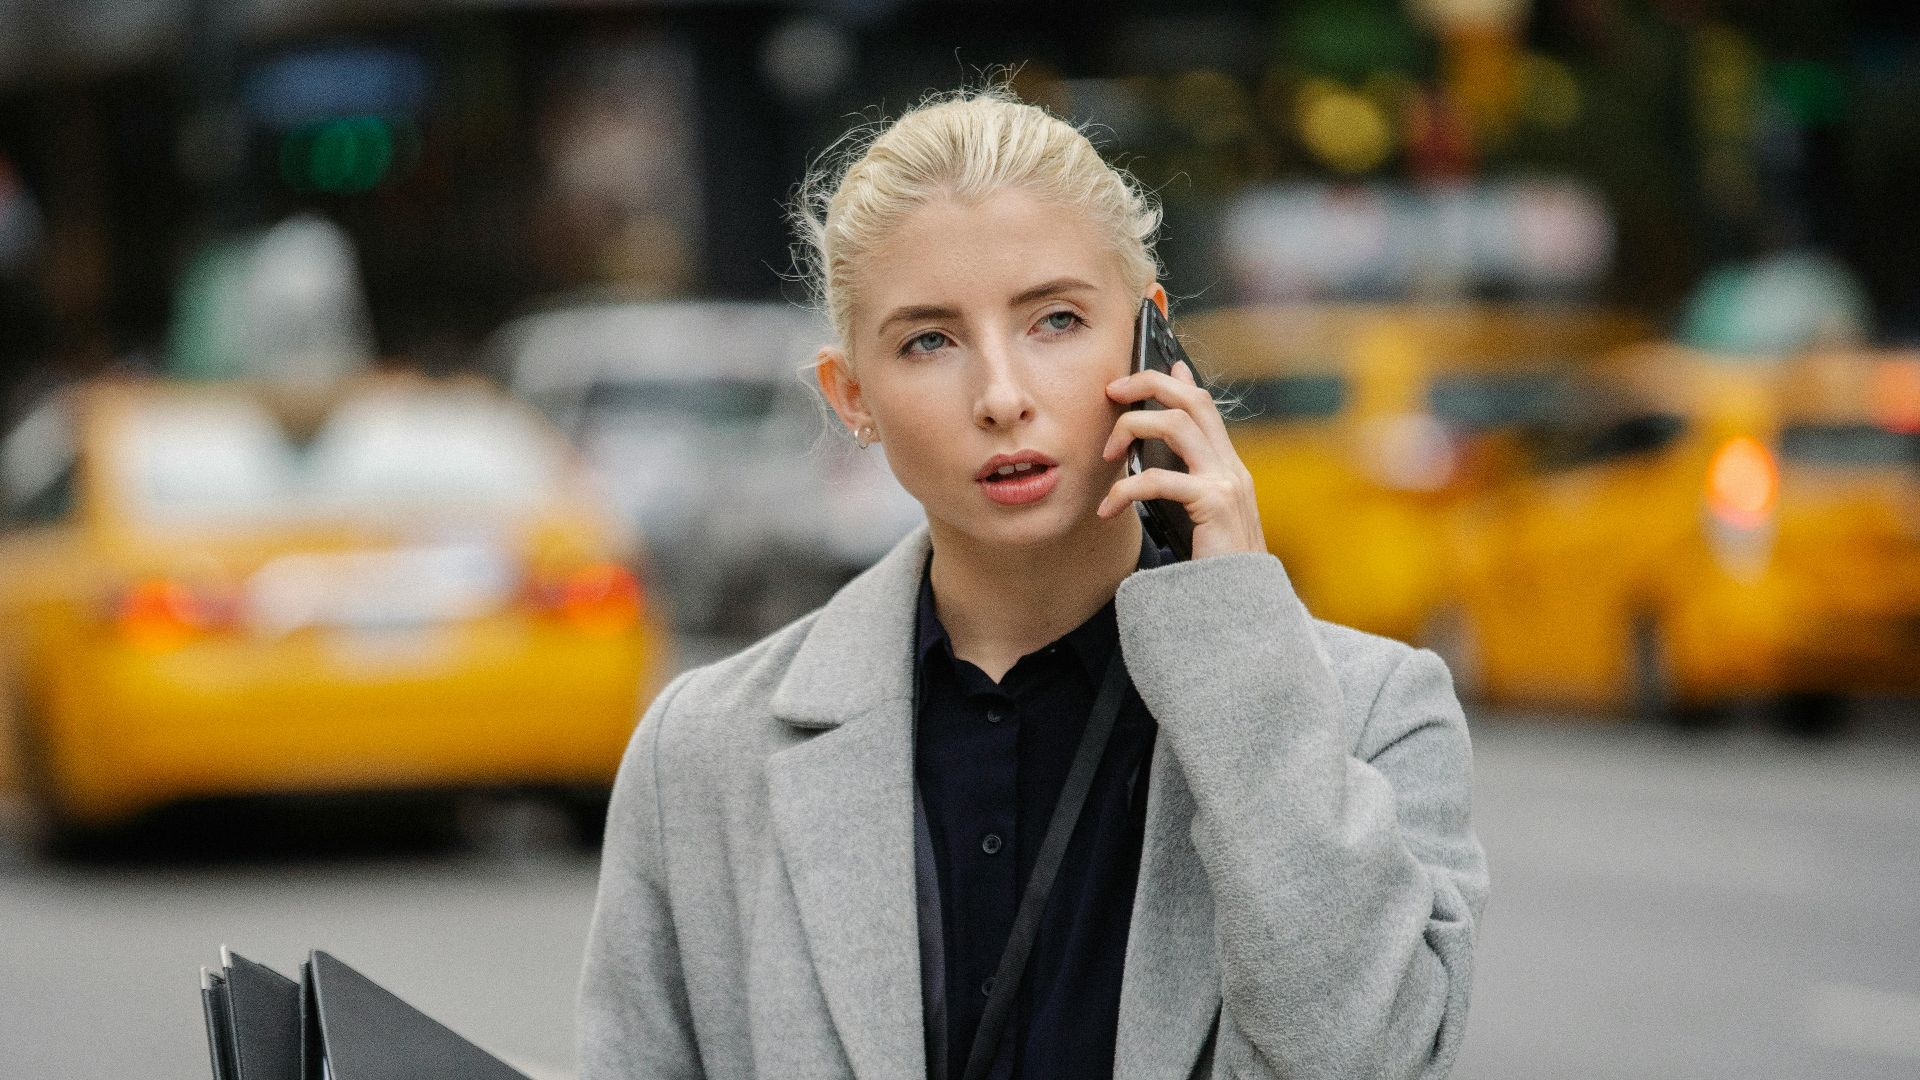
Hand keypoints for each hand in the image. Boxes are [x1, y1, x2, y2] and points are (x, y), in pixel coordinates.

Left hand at [1096, 360, 1265, 559]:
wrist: (1244, 609)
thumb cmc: (1214, 570)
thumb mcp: (1197, 523)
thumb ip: (1180, 491)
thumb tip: (1151, 468)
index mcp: (1228, 469)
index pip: (1205, 406)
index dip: (1179, 381)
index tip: (1157, 365)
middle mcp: (1231, 468)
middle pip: (1192, 400)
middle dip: (1148, 384)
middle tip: (1112, 392)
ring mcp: (1226, 483)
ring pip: (1176, 424)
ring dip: (1132, 426)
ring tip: (1106, 454)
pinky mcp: (1213, 504)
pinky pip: (1159, 480)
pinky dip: (1125, 489)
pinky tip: (1108, 508)